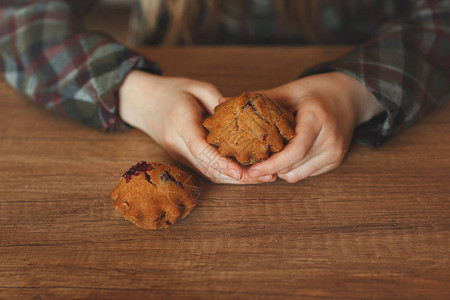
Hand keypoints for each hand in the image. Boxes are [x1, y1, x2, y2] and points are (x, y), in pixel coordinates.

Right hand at [118, 71, 261, 183]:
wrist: (143, 101)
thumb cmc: (171, 90)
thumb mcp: (197, 87)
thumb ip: (219, 102)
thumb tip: (242, 118)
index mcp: (180, 122)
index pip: (199, 148)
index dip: (220, 162)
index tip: (240, 172)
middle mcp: (177, 143)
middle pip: (208, 167)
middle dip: (238, 176)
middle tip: (268, 175)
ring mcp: (178, 153)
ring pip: (208, 173)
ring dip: (236, 179)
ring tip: (264, 176)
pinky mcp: (183, 157)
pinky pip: (206, 169)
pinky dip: (226, 173)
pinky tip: (247, 172)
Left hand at [247, 72, 383, 182]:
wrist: (351, 95)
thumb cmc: (317, 91)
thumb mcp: (289, 90)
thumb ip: (258, 99)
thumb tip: (223, 101)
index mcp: (317, 119)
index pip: (294, 151)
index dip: (272, 165)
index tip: (252, 170)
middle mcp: (330, 139)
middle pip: (293, 167)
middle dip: (270, 168)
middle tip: (252, 162)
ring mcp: (335, 152)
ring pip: (298, 174)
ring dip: (281, 169)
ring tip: (270, 156)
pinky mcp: (336, 160)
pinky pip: (307, 173)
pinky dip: (293, 168)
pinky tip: (287, 155)